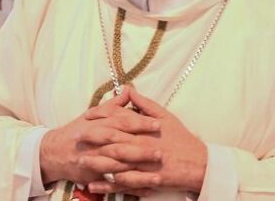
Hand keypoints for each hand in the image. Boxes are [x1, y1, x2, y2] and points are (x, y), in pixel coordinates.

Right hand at [39, 87, 160, 185]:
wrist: (55, 152)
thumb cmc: (78, 130)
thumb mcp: (94, 115)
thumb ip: (114, 105)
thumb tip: (128, 88)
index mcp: (99, 124)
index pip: (121, 122)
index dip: (140, 123)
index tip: (158, 124)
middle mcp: (96, 142)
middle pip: (120, 145)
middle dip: (141, 149)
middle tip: (160, 151)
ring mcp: (94, 160)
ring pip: (118, 167)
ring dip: (137, 172)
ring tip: (157, 176)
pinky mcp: (93, 176)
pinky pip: (113, 184)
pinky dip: (130, 188)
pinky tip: (145, 190)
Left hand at [85, 88, 207, 195]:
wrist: (198, 164)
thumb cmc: (181, 139)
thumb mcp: (165, 116)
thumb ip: (145, 104)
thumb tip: (129, 89)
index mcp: (145, 129)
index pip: (120, 120)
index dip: (102, 117)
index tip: (87, 116)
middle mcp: (142, 146)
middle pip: (114, 141)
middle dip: (94, 139)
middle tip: (75, 137)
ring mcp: (143, 165)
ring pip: (116, 163)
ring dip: (97, 163)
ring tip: (80, 161)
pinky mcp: (146, 181)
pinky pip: (124, 184)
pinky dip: (108, 186)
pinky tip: (94, 185)